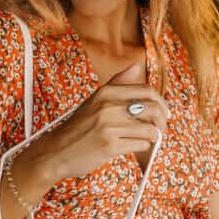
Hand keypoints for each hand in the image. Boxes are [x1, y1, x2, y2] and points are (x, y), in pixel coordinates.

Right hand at [21, 63, 168, 188]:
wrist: (55, 152)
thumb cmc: (78, 127)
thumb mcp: (94, 100)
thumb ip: (117, 83)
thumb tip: (136, 66)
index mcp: (106, 92)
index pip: (147, 90)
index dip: (161, 102)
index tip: (163, 112)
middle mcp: (108, 106)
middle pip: (153, 108)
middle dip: (162, 121)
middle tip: (159, 128)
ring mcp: (109, 126)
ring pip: (150, 129)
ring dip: (153, 137)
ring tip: (145, 140)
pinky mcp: (109, 146)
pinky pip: (140, 145)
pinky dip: (142, 147)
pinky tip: (133, 147)